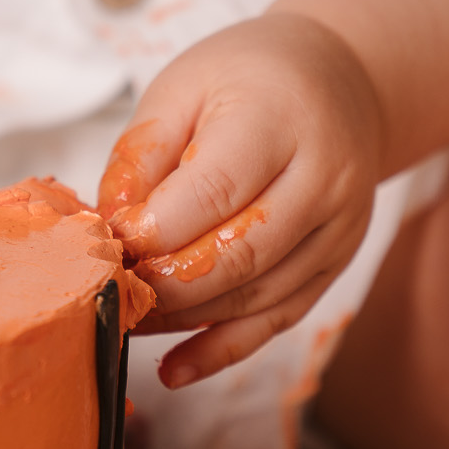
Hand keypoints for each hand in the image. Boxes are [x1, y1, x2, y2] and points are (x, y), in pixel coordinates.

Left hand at [96, 12, 383, 385]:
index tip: (111, 243)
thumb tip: (110, 227)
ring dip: (184, 321)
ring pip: (258, 297)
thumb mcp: (183, 87)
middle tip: (111, 291)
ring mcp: (337, 230)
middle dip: (166, 284)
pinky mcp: (333, 266)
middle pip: (241, 254)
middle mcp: (323, 179)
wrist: (338, 82)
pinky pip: (277, 322)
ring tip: (128, 321)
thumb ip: (141, 154)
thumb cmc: (249, 79)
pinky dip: (221, 351)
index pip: (218, 190)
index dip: (158, 229)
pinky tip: (174, 369)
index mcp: (281, 118)